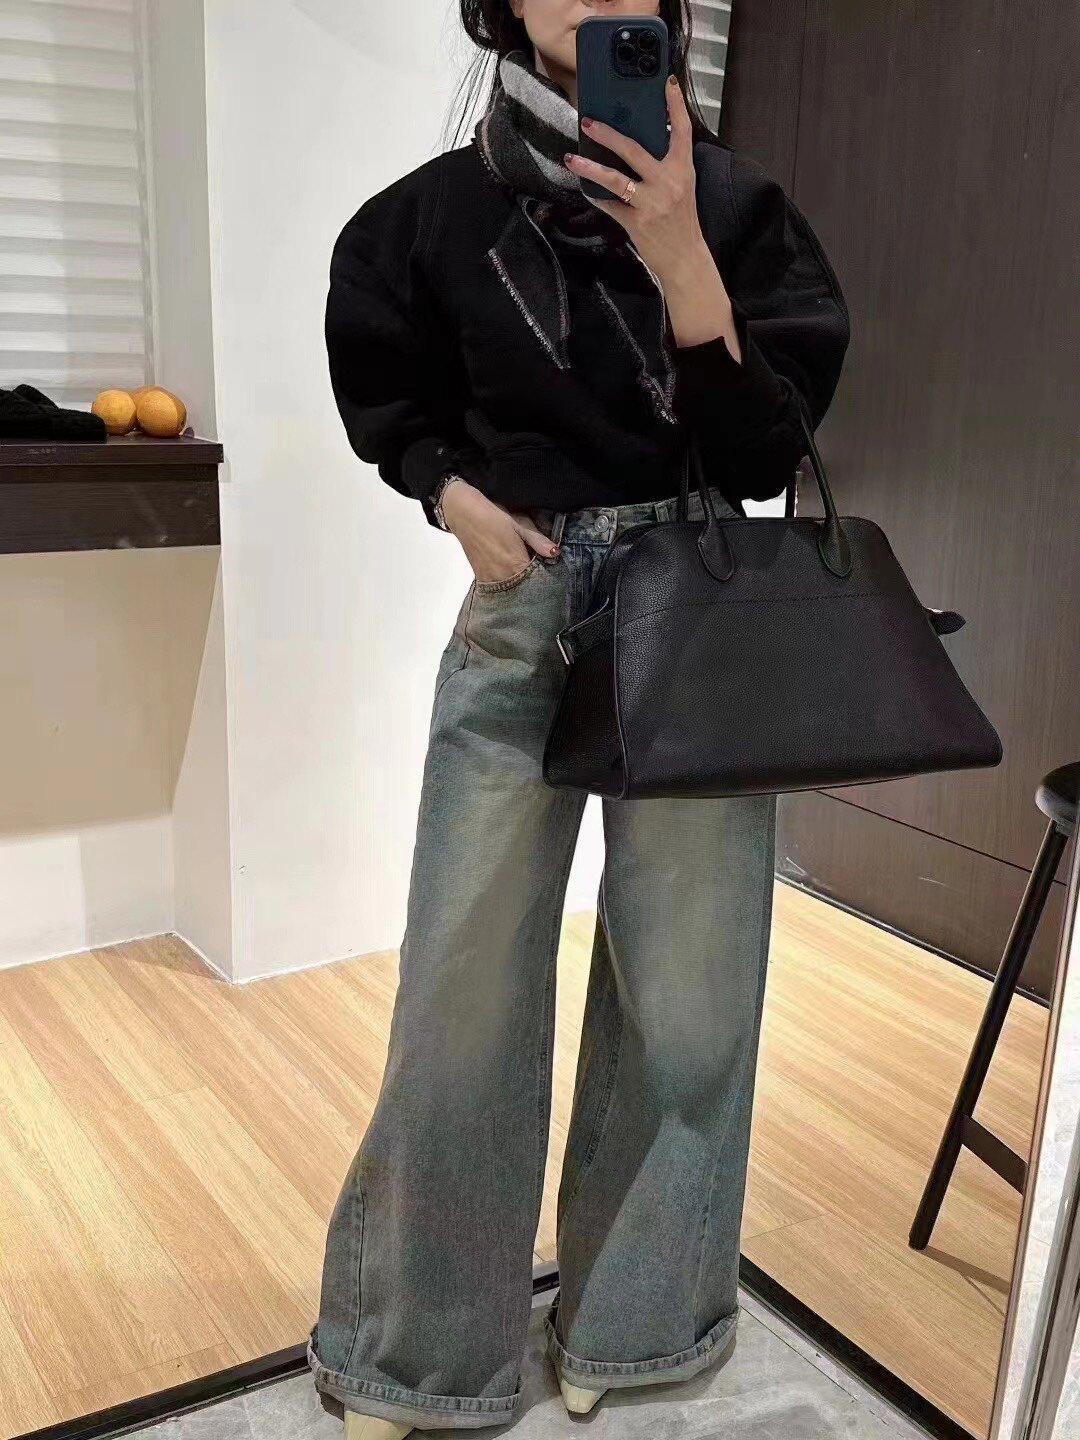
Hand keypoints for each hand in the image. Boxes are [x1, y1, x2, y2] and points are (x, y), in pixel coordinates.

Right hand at [441, 480, 558, 581]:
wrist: (464, 514)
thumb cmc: (493, 516)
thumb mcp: (520, 524)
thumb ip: (538, 541)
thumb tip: (555, 553)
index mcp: (515, 563)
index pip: (538, 581)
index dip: (547, 578)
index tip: (552, 572)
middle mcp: (502, 576)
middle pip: (526, 590)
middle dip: (535, 585)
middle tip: (542, 575)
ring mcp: (490, 580)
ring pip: (512, 592)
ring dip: (522, 587)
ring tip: (527, 575)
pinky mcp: (481, 579)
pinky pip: (499, 590)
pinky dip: (508, 586)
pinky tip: (512, 576)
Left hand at [563, 76, 741, 354]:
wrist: (685, 259)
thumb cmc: (681, 222)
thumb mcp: (681, 187)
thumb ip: (664, 166)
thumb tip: (635, 145)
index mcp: (683, 170)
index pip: (682, 130)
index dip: (674, 105)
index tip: (667, 81)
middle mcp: (668, 182)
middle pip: (634, 149)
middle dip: (608, 133)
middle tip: (587, 121)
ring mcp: (651, 203)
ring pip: (615, 179)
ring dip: (589, 168)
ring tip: (571, 158)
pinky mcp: (637, 223)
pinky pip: (609, 205)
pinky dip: (595, 196)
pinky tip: (583, 188)